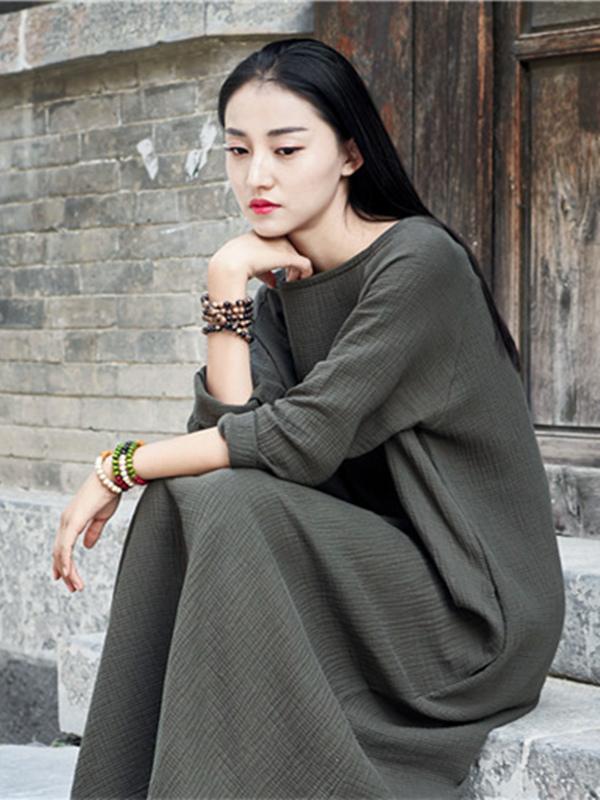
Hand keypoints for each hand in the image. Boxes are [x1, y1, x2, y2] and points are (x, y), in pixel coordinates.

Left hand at [52, 466, 120, 592]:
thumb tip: (87, 546)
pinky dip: (65, 561)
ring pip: (61, 553)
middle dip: (65, 573)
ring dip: (68, 572)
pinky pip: (66, 546)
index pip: (63, 546)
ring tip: (75, 586)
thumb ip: (93, 532)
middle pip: (59, 552)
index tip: (65, 577)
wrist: (113, 476)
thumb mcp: (101, 516)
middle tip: (72, 588)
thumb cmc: (109, 492)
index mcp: (71, 519)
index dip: (62, 563)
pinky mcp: (74, 522)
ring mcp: (68, 521)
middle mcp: (65, 521)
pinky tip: (67, 573)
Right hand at [209, 230, 313, 287]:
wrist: (230, 264)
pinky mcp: (288, 256)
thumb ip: (264, 272)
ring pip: (298, 256)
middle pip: (291, 249)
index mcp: (264, 234)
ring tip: (292, 281)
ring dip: (298, 271)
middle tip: (289, 279)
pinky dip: (306, 273)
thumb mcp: (250, 265)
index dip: (283, 258)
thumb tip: (272, 282)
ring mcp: (282, 245)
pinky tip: (302, 281)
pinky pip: (305, 264)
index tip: (281, 271)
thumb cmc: (234, 265)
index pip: (280, 244)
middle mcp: (275, 236)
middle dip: (291, 265)